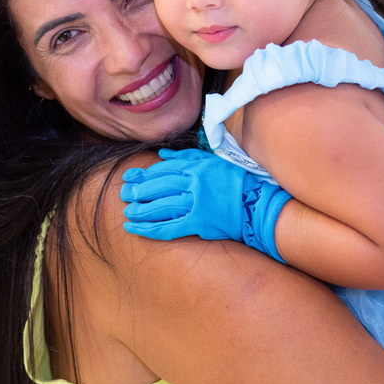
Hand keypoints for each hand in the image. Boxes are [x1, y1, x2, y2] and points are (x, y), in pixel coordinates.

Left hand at [121, 147, 291, 261]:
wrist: (259, 204)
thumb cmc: (238, 182)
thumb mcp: (214, 161)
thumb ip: (187, 157)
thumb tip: (162, 155)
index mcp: (197, 167)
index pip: (163, 170)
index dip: (143, 174)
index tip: (129, 177)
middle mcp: (194, 183)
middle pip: (158, 186)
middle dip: (139, 191)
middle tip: (124, 195)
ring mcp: (196, 203)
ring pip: (160, 206)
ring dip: (140, 209)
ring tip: (128, 211)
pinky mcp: (199, 223)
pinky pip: (168, 227)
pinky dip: (148, 228)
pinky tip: (133, 228)